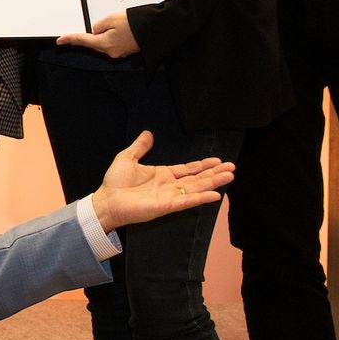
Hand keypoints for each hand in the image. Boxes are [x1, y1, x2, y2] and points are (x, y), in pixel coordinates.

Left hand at [58, 11, 139, 58]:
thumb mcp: (112, 18)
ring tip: (114, 23)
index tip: (59, 41)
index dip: (70, 39)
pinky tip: (118, 28)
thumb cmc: (136, 23)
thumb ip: (99, 25)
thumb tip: (95, 31)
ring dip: (103, 33)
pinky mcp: (125, 50)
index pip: (83, 40)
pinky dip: (111, 36)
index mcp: (105, 44)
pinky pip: (112, 42)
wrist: (156, 30)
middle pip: (93, 43)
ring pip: (103, 42)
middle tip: (93, 27)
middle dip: (90, 34)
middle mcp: (111, 52)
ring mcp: (119, 53)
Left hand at [90, 132, 234, 232]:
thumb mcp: (127, 158)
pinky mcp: (166, 206)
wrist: (106, 201)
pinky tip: (215, 195)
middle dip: (215, 173)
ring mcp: (170, 196)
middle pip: (198, 178)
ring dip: (214, 182)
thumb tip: (148, 133)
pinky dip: (201, 198)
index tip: (218, 160)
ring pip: (197, 188)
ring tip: (230, 176)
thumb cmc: (115, 183)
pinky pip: (188, 202)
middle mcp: (170, 186)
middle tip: (232, 167)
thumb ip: (140, 147)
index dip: (203, 165)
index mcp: (163, 175)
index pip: (188, 169)